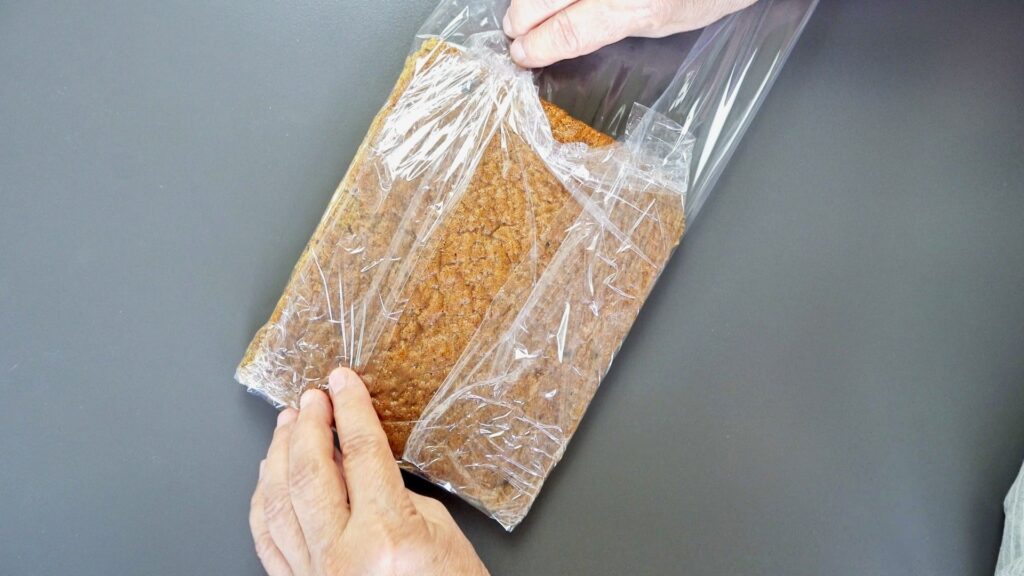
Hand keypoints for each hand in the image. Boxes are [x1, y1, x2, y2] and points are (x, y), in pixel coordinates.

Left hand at [249, 368, 488, 575]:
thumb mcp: (442, 535)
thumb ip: (397, 495)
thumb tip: (361, 463)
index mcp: (388, 538)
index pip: (362, 454)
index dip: (351, 409)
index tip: (343, 381)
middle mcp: (344, 558)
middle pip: (310, 473)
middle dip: (310, 426)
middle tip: (312, 397)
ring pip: (277, 503)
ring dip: (278, 455)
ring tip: (289, 424)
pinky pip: (267, 540)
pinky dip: (263, 501)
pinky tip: (268, 477)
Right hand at [504, 0, 757, 66]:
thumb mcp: (663, 21)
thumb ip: (608, 27)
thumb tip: (561, 38)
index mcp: (637, 4)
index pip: (571, 28)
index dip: (539, 44)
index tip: (522, 53)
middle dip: (522, 15)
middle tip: (514, 30)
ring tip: (525, 9)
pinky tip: (545, 0)